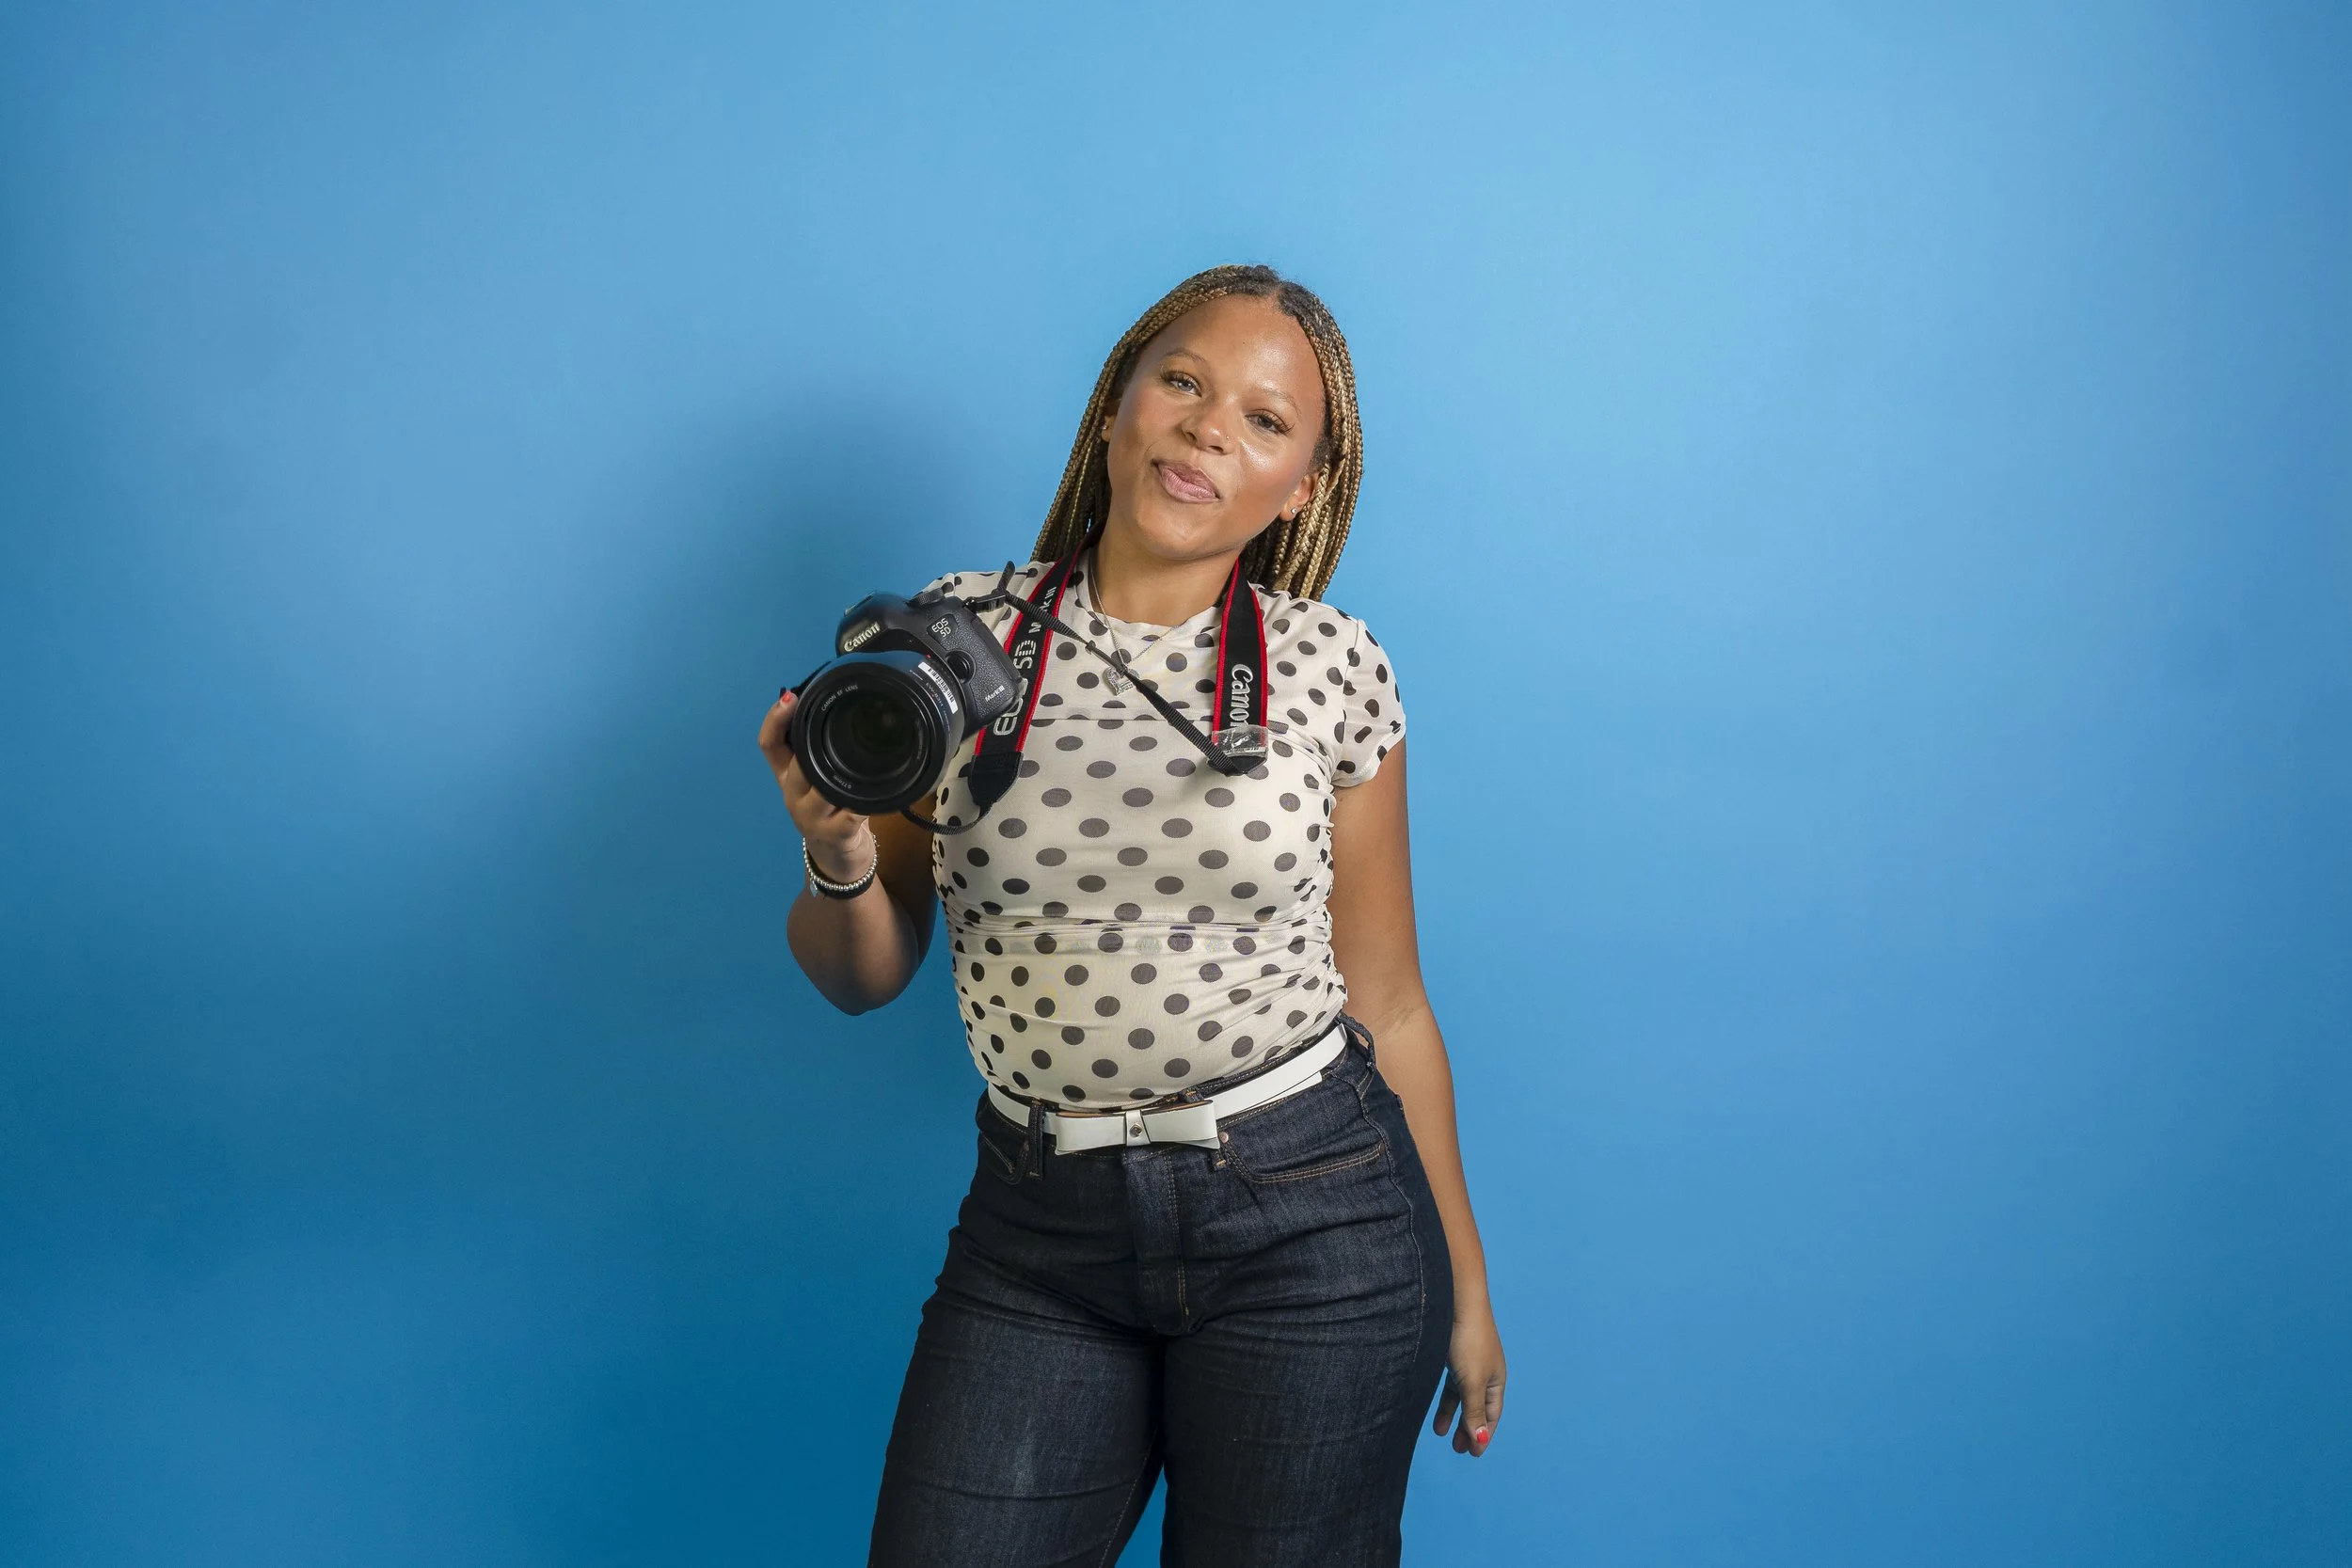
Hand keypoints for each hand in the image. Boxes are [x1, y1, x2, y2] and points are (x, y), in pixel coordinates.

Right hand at [759, 689, 873, 880]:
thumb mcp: (819, 781)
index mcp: (787, 776)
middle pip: (797, 765)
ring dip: (840, 776)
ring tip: (862, 761)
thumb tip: (839, 706)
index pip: (770, 745)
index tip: (790, 697)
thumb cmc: (832, 811)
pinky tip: (872, 799)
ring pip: (822, 789)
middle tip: (839, 724)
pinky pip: (849, 815)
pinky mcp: (834, 835)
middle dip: (814, 748)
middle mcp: (793, 795)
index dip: (775, 720)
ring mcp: (811, 818)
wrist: (837, 860)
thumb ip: (821, 753)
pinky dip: (862, 805)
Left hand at [1432, 1300, 1505, 1457]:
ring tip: (1441, 1433)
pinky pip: (1450, 1383)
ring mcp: (1468, 1362)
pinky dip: (1445, 1399)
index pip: (1492, 1414)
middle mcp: (1485, 1371)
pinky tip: (1435, 1410)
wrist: (1455, 1300)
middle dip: (1468, 1428)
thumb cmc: (1468, 1341)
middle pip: (1477, 1406)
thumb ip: (1473, 1412)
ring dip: (1453, 1415)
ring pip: (1462, 1395)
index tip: (1473, 1454)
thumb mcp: (1470, 1382)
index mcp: (1496, 1379)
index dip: (1483, 1434)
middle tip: (1457, 1450)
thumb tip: (1480, 1441)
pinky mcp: (1451, 1353)